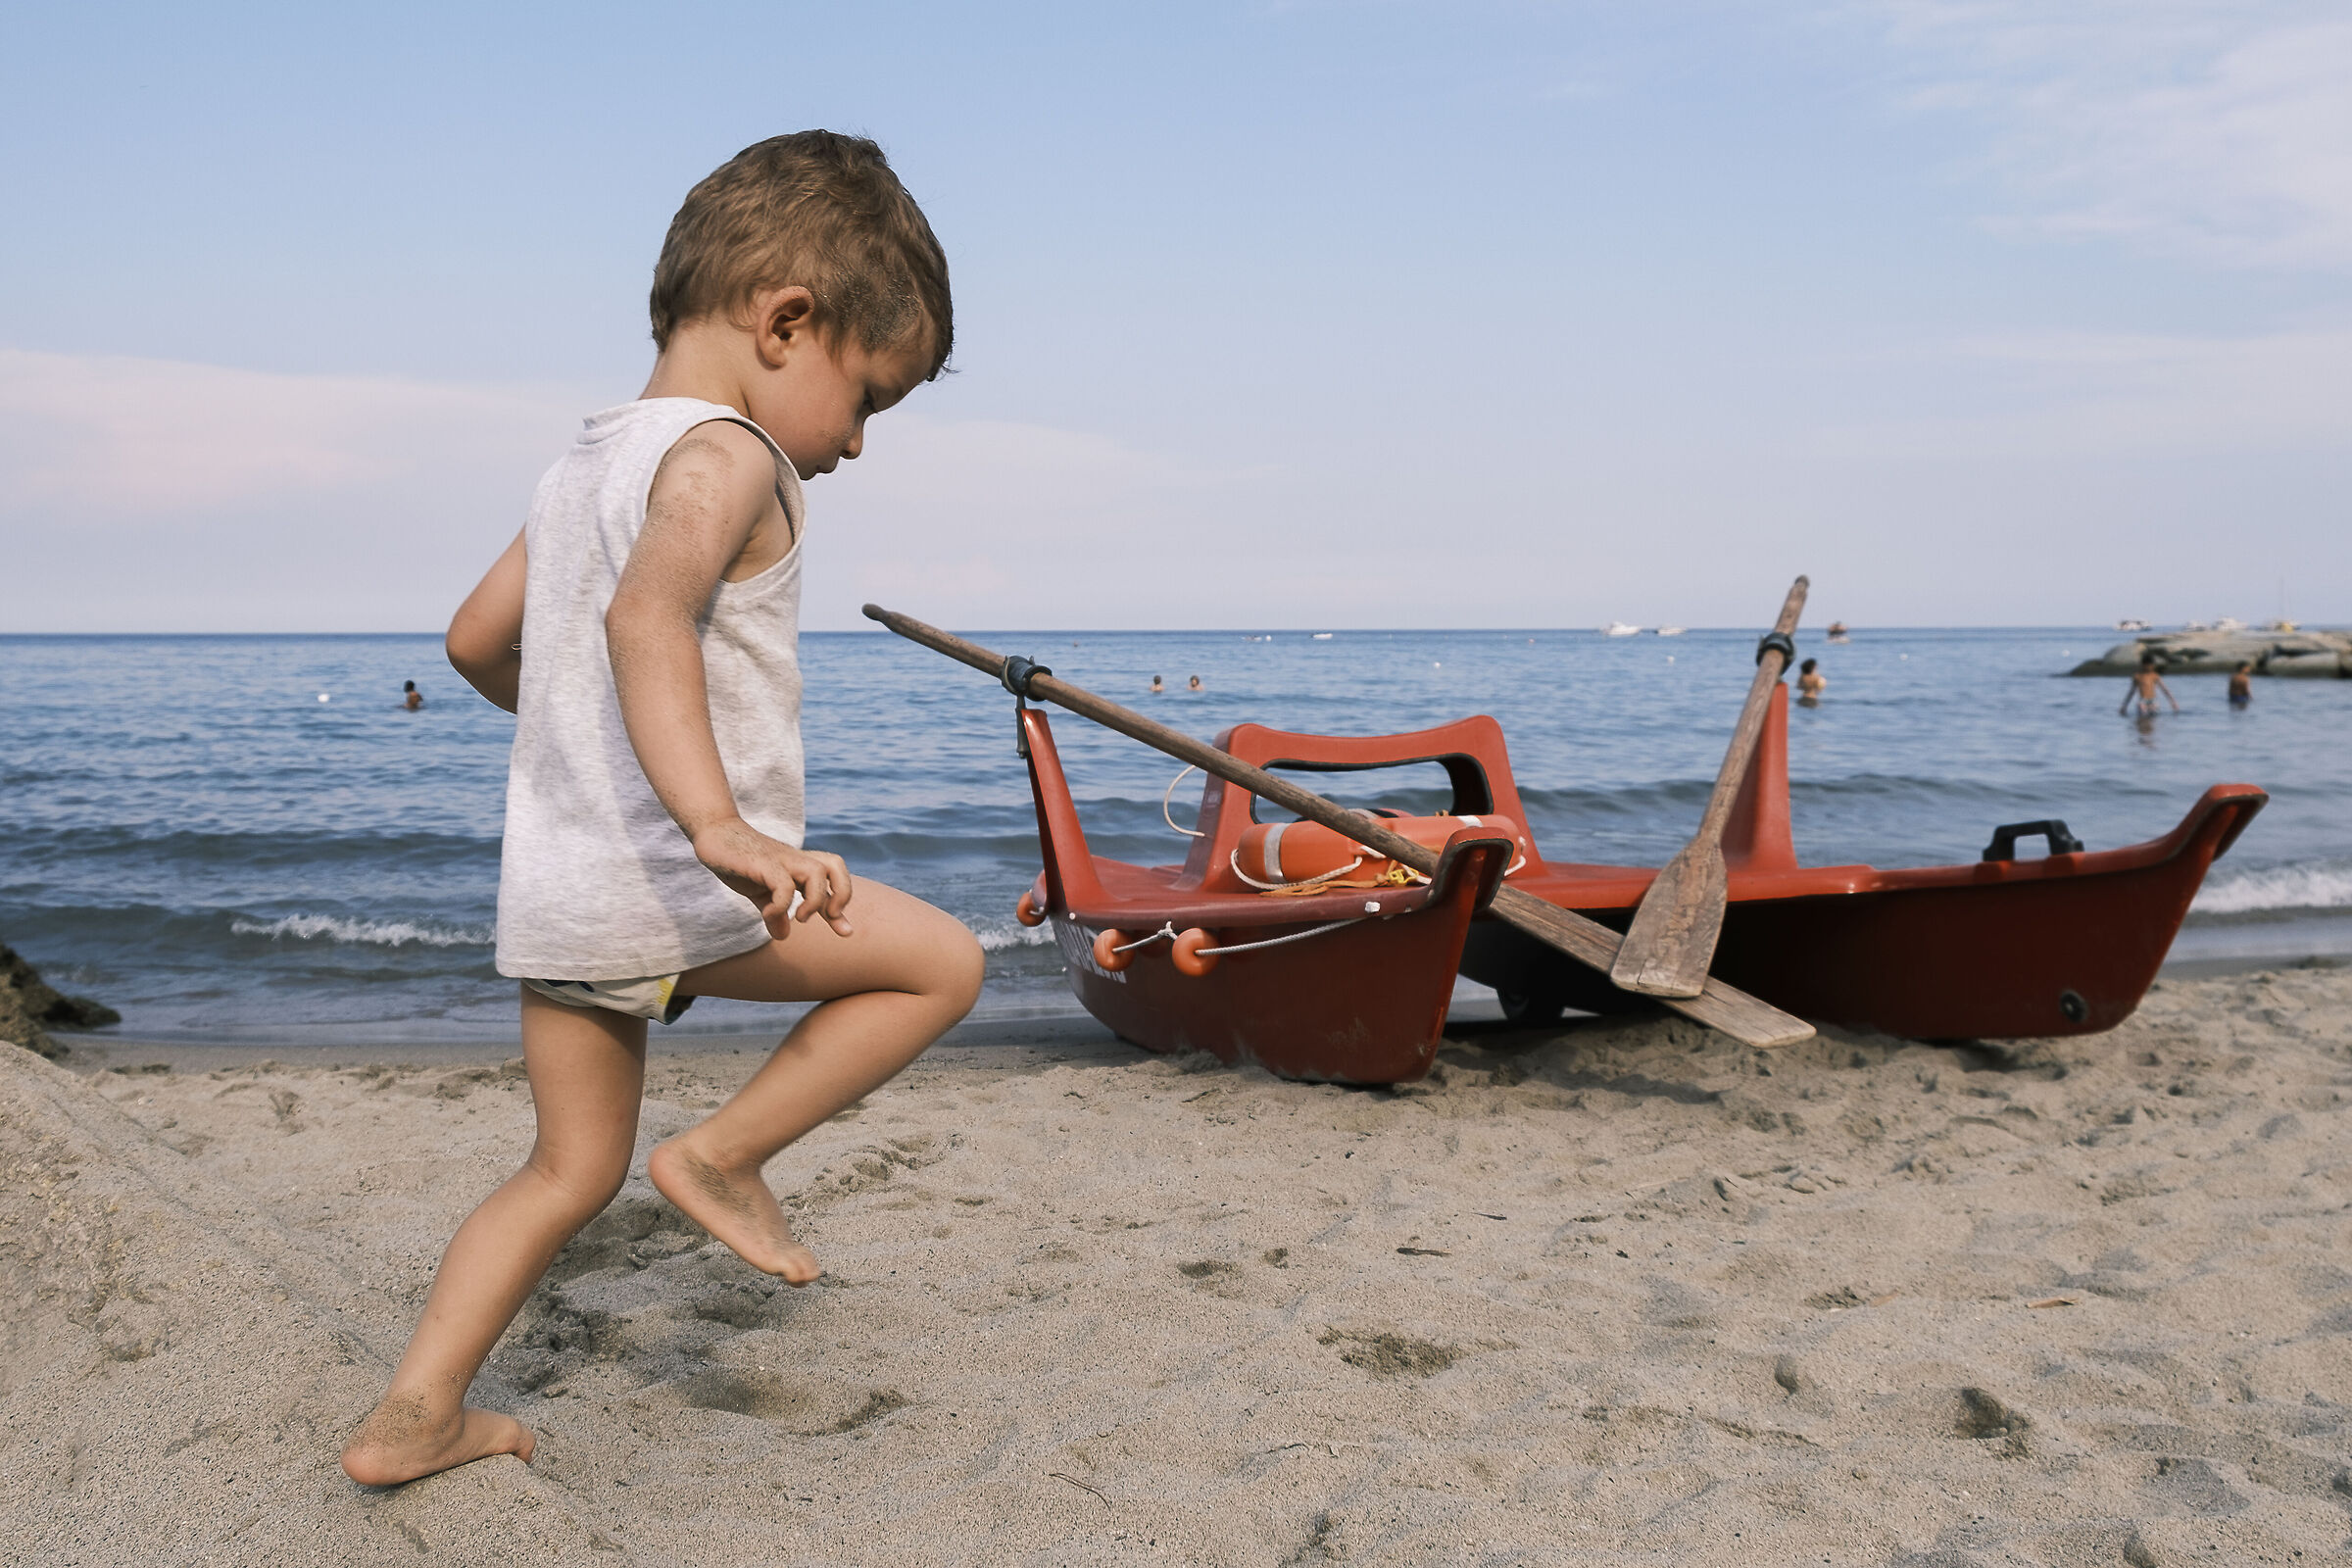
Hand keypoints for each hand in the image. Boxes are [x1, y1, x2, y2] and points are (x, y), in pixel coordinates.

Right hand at [690, 819, 854, 939]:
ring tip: (799, 918)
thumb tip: (783, 935)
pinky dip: (781, 906)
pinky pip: (783, 884)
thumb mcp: (759, 891)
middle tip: (830, 915)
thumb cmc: (740, 861)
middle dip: (842, 893)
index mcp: (798, 866)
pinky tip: (767, 914)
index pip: (831, 880)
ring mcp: (780, 859)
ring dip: (814, 901)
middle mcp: (795, 860)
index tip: (845, 931)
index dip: (841, 904)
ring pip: (816, 873)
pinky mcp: (762, 863)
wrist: (715, 834)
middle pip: (835, 865)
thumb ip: (774, 912)